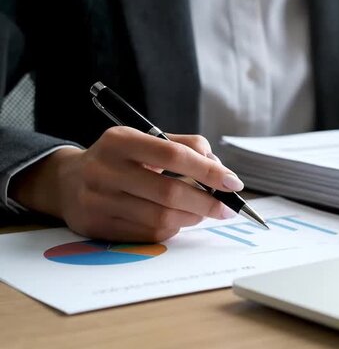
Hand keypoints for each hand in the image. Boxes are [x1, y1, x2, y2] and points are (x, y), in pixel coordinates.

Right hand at [9, 127, 243, 241]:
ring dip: (191, 218)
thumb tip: (220, 169)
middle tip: (226, 208)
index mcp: (120, 141)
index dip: (208, 171)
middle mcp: (104, 170)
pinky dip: (171, 229)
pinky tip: (177, 220)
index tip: (233, 183)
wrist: (68, 182)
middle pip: (169, 192)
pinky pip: (147, 235)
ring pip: (160, 218)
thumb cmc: (120, 159)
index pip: (173, 155)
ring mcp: (97, 201)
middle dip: (206, 203)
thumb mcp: (145, 140)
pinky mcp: (97, 227)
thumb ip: (185, 147)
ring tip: (203, 213)